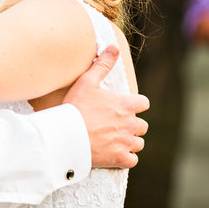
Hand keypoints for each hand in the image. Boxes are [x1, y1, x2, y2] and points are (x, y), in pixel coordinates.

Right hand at [63, 46, 148, 168]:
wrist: (64, 135)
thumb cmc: (75, 107)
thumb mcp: (87, 81)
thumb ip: (103, 64)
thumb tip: (114, 47)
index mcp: (126, 105)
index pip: (144, 104)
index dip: (134, 105)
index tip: (122, 108)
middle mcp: (130, 124)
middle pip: (142, 125)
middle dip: (131, 125)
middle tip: (113, 125)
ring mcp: (126, 143)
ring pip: (138, 143)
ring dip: (129, 141)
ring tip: (112, 139)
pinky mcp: (120, 159)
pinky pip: (132, 160)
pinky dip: (125, 158)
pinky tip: (113, 153)